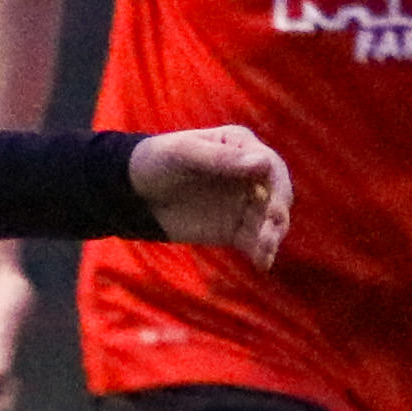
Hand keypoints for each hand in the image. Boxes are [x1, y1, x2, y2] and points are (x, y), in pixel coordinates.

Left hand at [128, 125, 289, 266]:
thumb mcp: (184, 153)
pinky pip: (254, 241)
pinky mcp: (234, 229)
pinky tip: (262, 263)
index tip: (274, 205)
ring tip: (265, 252)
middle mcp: (250, 174)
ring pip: (269, 220)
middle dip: (277, 213)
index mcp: (241, 147)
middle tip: (272, 230)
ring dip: (272, 235)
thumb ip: (221, 159)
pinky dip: (261, 251)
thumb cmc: (158, 160)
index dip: (277, 185)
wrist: (134, 192)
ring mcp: (244, 203)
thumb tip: (263, 163)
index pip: (270, 165)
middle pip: (276, 195)